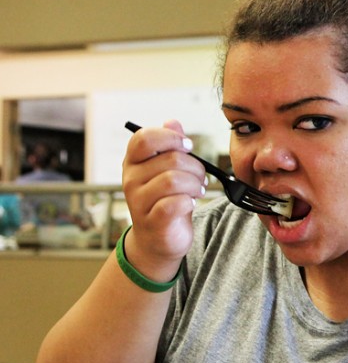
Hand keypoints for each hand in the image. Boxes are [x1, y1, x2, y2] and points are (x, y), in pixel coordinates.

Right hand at [121, 120, 205, 280]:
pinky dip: (190, 201)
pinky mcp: (152, 221)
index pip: (144, 137)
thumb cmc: (164, 200)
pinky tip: (191, 203)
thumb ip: (170, 146)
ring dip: (195, 184)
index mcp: (133, 162)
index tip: (188, 147)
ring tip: (198, 190)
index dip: (171, 138)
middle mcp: (131, 179)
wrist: (157, 240)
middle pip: (170, 159)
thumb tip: (172, 122)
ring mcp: (138, 201)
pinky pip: (175, 203)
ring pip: (174, 179)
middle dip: (195, 167)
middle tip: (201, 178)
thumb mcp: (167, 170)